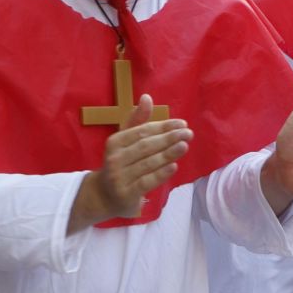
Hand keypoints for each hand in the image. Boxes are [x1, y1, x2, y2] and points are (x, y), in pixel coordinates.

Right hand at [80, 106, 189, 224]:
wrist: (104, 195)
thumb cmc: (120, 164)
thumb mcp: (124, 142)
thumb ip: (137, 121)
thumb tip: (147, 97)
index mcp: (114, 142)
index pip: (142, 132)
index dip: (163, 127)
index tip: (182, 124)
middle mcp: (115, 158)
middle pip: (146, 146)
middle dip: (168, 138)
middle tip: (188, 133)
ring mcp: (119, 177)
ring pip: (148, 163)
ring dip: (168, 154)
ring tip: (184, 146)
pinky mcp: (126, 193)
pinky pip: (146, 181)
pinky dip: (161, 173)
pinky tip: (174, 166)